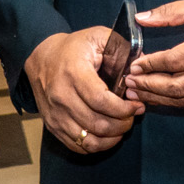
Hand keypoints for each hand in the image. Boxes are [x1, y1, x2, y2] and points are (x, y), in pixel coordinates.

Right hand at [24, 27, 141, 152]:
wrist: (42, 58)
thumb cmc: (74, 47)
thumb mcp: (98, 37)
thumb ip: (122, 49)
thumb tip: (141, 70)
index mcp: (73, 73)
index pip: (101, 101)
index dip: (123, 109)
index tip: (137, 106)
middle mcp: (61, 96)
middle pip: (97, 124)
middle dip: (122, 124)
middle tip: (132, 116)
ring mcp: (55, 114)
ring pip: (88, 141)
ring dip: (112, 138)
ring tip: (122, 126)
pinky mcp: (52, 126)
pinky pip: (78, 147)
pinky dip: (97, 145)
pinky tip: (107, 134)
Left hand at [125, 0, 183, 108]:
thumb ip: (171, 12)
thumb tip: (141, 18)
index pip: (173, 62)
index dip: (150, 65)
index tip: (133, 65)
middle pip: (177, 87)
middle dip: (149, 87)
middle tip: (129, 84)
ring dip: (159, 98)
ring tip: (139, 93)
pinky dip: (177, 103)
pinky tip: (161, 97)